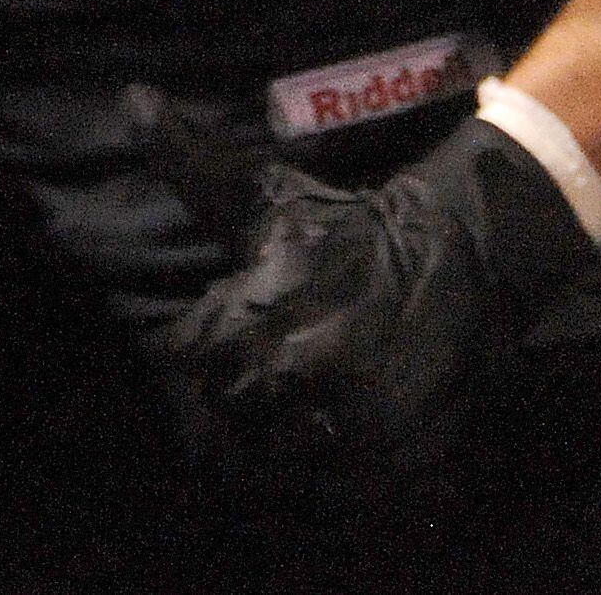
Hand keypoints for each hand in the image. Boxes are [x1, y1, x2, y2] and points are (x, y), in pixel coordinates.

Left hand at [139, 101, 600, 476]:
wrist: (468, 259)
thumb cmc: (351, 227)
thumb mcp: (268, 194)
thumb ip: (191, 160)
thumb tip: (132, 100)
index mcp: (256, 311)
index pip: (176, 360)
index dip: (186, 353)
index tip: (209, 341)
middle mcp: (294, 374)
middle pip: (216, 418)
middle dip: (227, 399)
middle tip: (257, 374)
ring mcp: (343, 427)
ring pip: (265, 467)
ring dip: (268, 447)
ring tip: (289, 411)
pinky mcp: (388, 466)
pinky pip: (324, 500)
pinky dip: (318, 482)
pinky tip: (325, 442)